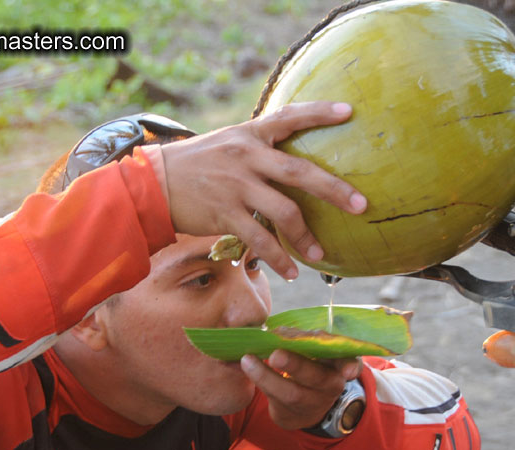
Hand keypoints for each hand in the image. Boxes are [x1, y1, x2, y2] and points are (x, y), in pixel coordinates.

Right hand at [160, 102, 367, 279]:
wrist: (153, 183)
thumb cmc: (197, 164)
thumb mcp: (228, 142)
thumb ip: (259, 148)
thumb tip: (295, 163)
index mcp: (249, 134)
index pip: (288, 116)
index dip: (319, 113)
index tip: (350, 111)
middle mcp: (245, 156)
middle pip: (298, 171)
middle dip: (333, 189)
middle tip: (361, 204)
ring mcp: (235, 186)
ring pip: (282, 211)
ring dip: (305, 236)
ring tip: (321, 253)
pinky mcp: (223, 213)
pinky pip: (259, 239)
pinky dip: (278, 258)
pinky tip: (291, 271)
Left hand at [240, 349, 362, 429]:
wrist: (303, 407)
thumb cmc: (311, 367)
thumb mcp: (318, 354)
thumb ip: (306, 340)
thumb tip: (278, 331)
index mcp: (339, 365)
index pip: (350, 364)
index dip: (350, 366)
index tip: (347, 371)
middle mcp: (329, 385)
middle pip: (317, 378)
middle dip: (296, 366)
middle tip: (276, 355)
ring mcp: (310, 402)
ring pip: (291, 393)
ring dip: (267, 376)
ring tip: (247, 360)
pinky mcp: (290, 413)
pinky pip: (273, 399)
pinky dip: (259, 381)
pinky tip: (245, 366)